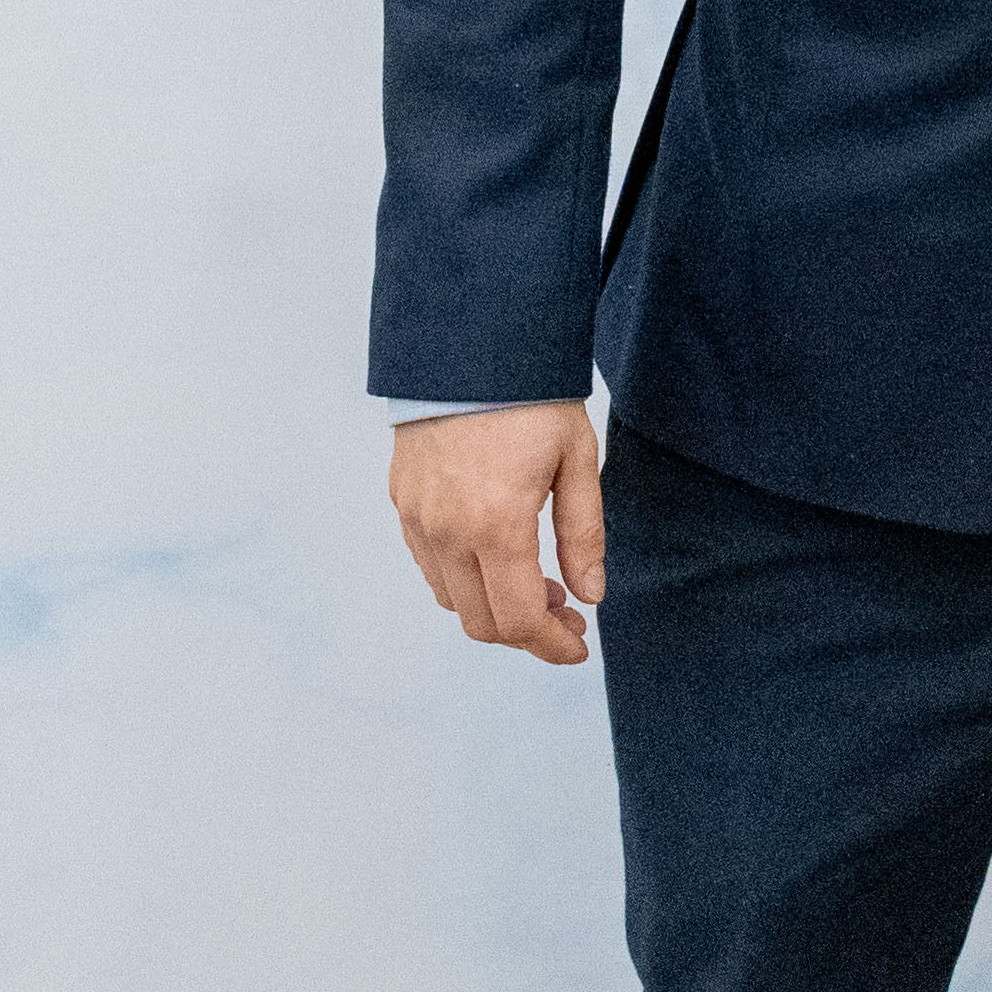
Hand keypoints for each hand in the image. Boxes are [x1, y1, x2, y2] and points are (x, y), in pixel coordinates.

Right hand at [390, 401, 605, 665]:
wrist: (467, 345)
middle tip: (566, 613)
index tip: (579, 645)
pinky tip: (496, 558)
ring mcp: (417, 520)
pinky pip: (430, 567)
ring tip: (537, 582)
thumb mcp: (576, 460)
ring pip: (451, 600)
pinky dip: (464, 581)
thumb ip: (583, 535)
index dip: (551, 646)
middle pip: (482, 622)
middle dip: (528, 632)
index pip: (519, 620)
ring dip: (494, 608)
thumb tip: (590, 596)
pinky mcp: (401, 504)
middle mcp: (447, 532)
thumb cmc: (531, 398)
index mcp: (496, 525)